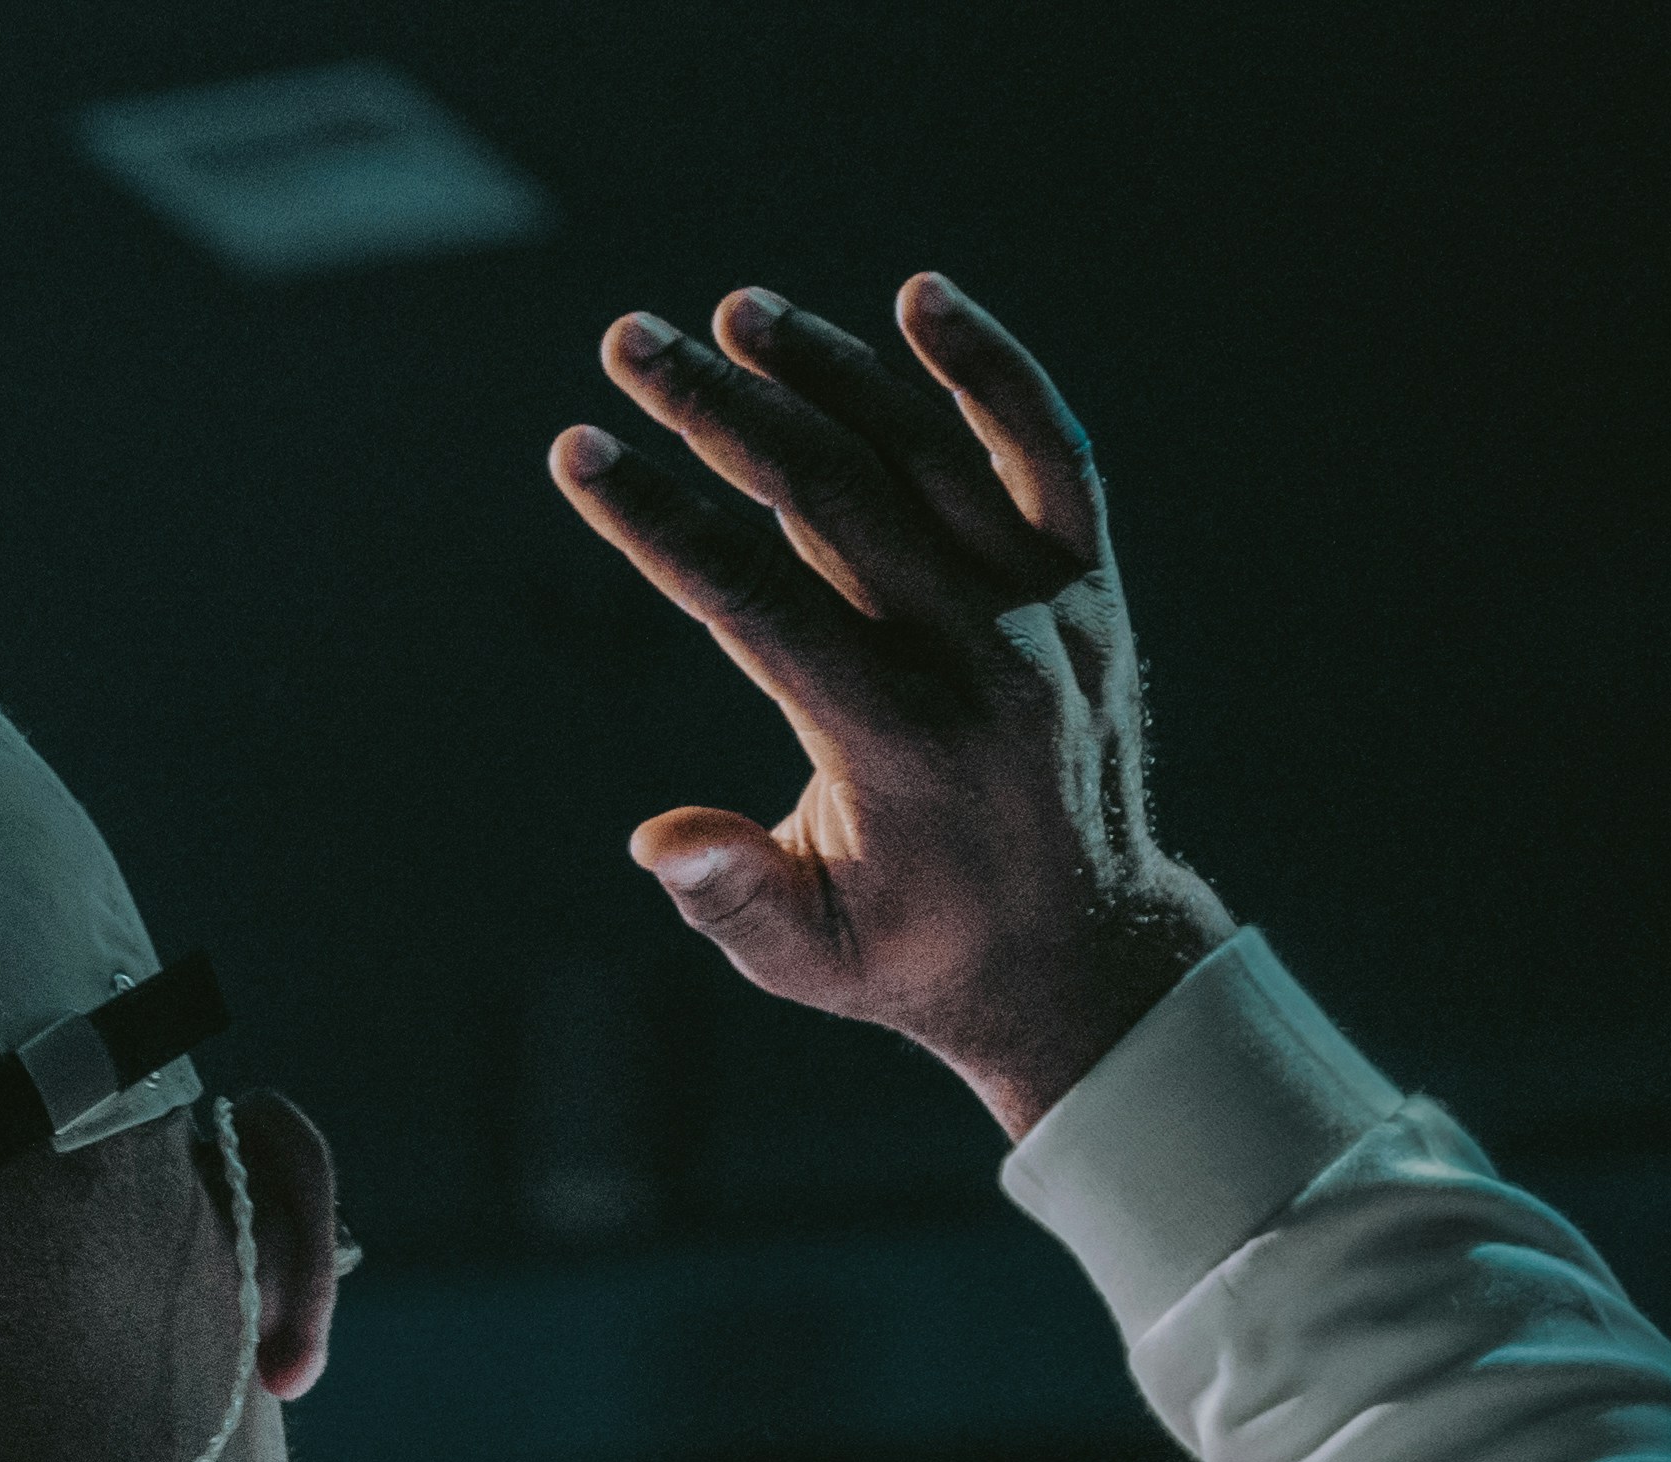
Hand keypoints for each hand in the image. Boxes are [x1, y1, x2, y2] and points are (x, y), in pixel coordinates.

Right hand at [549, 273, 1232, 1136]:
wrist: (1083, 952)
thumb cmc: (909, 953)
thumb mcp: (805, 954)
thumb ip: (733, 894)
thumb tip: (660, 840)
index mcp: (896, 742)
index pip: (753, 597)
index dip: (656, 519)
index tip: (580, 451)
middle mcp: (980, 656)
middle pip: (830, 494)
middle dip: (716, 411)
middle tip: (630, 344)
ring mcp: (1046, 609)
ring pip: (926, 455)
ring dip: (826, 371)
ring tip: (734, 312)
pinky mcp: (1090, 583)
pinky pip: (1047, 452)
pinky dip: (990, 371)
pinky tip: (919, 299)